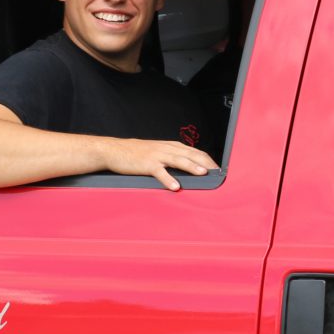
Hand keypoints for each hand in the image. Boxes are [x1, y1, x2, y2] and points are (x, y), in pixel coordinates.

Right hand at [97, 138, 219, 190]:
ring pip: (179, 160)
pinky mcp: (147, 164)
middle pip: (191, 155)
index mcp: (172, 146)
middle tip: (218, 174)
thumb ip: (173, 158)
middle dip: (206, 164)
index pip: (195, 152)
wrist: (115, 150)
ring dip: (192, 167)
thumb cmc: (138, 153)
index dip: (208, 160)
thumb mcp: (159, 152)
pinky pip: (160, 172)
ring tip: (203, 174)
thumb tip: (189, 166)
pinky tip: (176, 186)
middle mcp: (167, 149)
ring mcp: (157, 156)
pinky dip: (168, 179)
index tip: (218, 169)